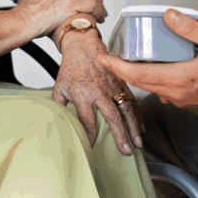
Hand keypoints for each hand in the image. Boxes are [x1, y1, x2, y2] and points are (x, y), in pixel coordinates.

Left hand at [53, 32, 140, 154]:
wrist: (83, 46)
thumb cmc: (71, 67)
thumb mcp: (59, 87)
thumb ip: (58, 107)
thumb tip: (57, 123)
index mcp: (83, 95)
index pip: (88, 121)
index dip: (90, 136)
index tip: (91, 147)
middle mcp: (100, 92)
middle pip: (112, 117)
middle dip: (120, 135)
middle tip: (126, 151)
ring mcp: (112, 87)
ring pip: (125, 110)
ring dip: (133, 127)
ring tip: (138, 143)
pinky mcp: (120, 83)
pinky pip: (131, 101)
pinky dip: (137, 114)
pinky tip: (140, 127)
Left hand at [98, 9, 197, 111]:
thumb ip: (189, 28)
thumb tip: (168, 15)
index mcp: (181, 79)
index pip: (139, 75)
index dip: (117, 67)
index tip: (103, 58)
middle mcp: (177, 93)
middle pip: (139, 83)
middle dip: (120, 70)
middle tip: (106, 57)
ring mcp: (181, 99)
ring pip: (149, 88)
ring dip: (134, 76)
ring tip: (124, 60)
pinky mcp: (186, 100)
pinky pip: (161, 90)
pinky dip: (150, 80)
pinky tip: (150, 67)